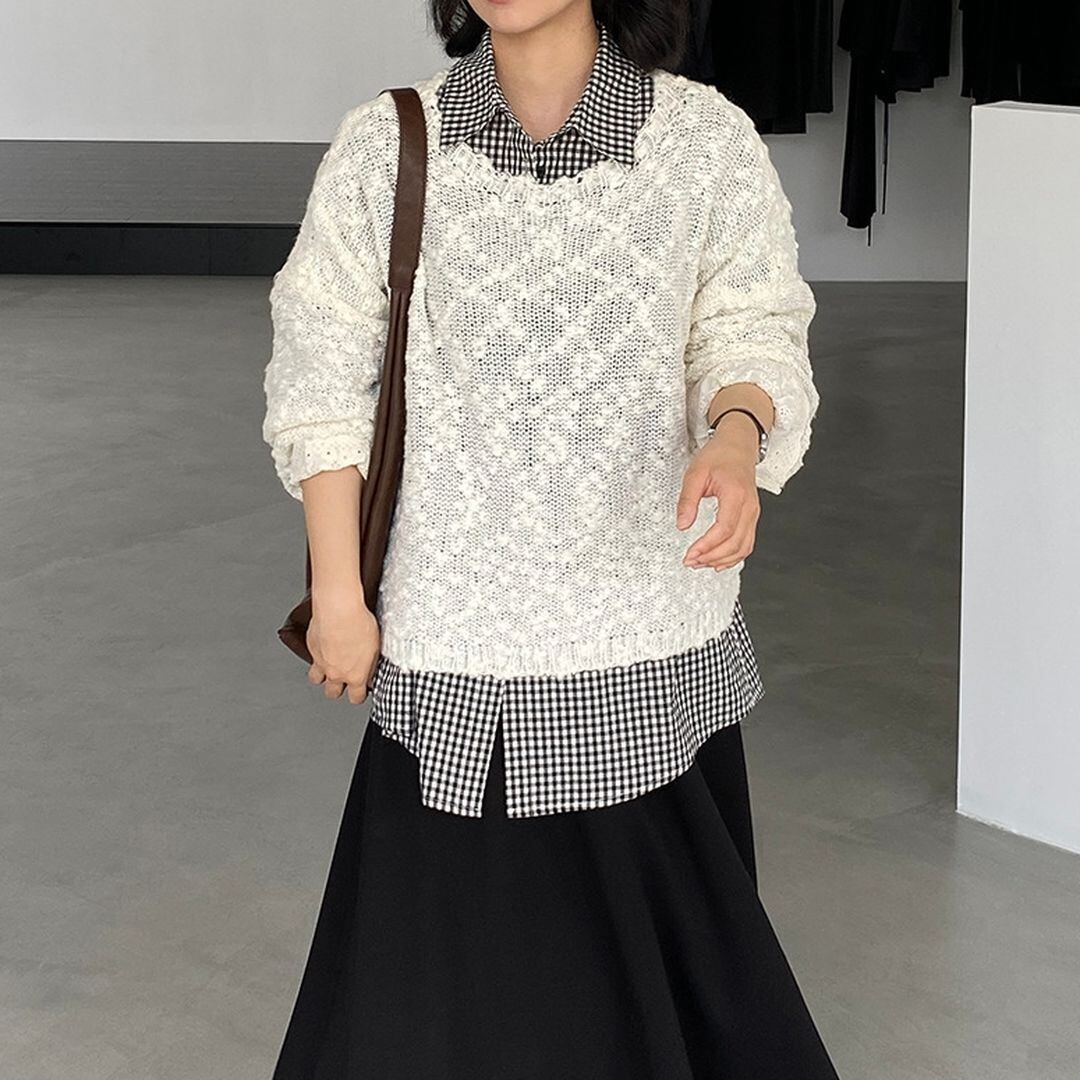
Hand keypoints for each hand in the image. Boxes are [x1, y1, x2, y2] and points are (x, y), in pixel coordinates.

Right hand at [306, 582, 381, 703]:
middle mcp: (335, 673)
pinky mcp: (311, 648)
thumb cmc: (359, 624)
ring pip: (317, 679)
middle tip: (345, 677)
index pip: (356, 698)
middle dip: (338, 689)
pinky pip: (312, 657)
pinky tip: (325, 645)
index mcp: (355, 676)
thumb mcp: (376, 647)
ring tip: (331, 665)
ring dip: (323, 675)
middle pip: (333, 693)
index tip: (361, 691)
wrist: (338, 609)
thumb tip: (371, 674)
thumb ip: (371, 665)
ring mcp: (320, 662)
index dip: (359, 695)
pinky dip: (318, 654)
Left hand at [676, 414, 761, 570]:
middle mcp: (749, 506)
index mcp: (736, 494)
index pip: (724, 529)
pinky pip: (746, 543)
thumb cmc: (719, 455)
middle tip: (690, 561)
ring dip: (722, 560)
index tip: (690, 553)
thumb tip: (682, 524)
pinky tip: (718, 561)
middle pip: (735, 543)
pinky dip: (733, 556)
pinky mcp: (751, 517)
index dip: (707, 546)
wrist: (738, 445)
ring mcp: (753, 513)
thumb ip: (688, 500)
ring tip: (700, 563)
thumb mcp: (696, 473)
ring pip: (743, 547)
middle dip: (711, 557)